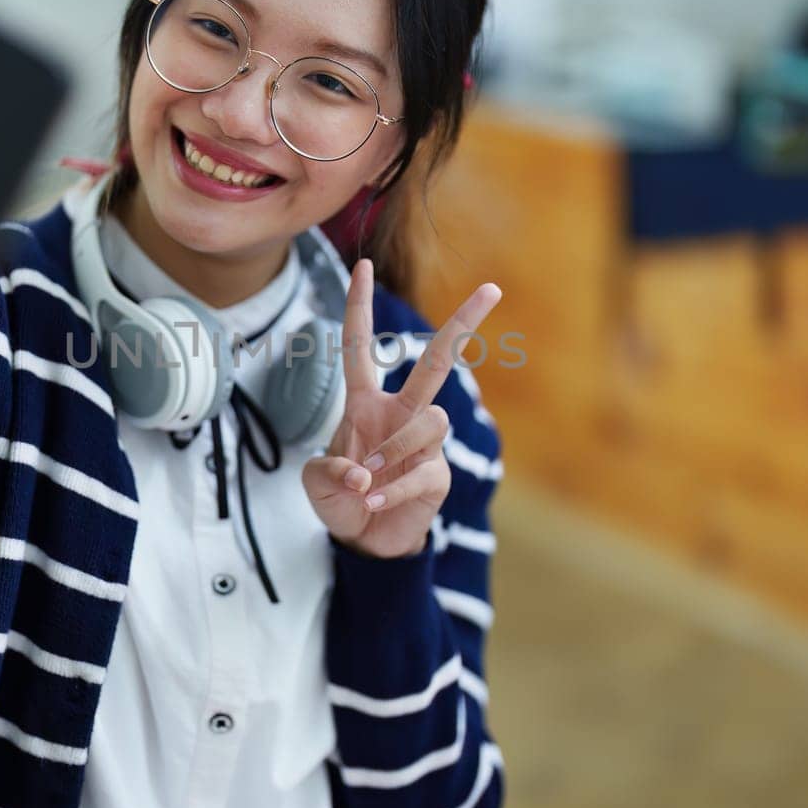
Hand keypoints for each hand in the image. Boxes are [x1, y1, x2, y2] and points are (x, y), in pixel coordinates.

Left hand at [302, 258, 501, 558]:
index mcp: (366, 402)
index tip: (363, 266)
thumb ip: (328, 471)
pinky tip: (373, 503)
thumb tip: (363, 471)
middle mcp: (401, 413)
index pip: (362, 346)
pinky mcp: (437, 475)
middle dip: (463, 324)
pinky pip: (423, 471)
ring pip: (429, 420)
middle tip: (491, 288)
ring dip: (392, 449)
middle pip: (438, 361)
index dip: (359, 307)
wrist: (364, 541)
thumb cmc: (342, 498)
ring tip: (365, 482)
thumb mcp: (316, 483)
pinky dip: (393, 490)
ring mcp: (424, 443)